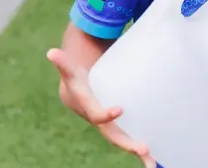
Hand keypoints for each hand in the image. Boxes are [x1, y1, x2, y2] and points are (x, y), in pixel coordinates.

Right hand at [47, 49, 155, 167]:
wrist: (76, 94)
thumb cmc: (77, 79)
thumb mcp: (71, 71)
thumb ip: (63, 63)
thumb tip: (52, 52)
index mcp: (89, 109)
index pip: (96, 115)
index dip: (105, 114)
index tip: (119, 109)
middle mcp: (99, 121)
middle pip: (113, 135)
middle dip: (126, 143)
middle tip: (143, 148)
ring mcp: (109, 126)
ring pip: (123, 142)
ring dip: (138, 152)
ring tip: (153, 163)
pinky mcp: (118, 126)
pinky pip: (130, 139)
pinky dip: (140, 149)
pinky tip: (155, 158)